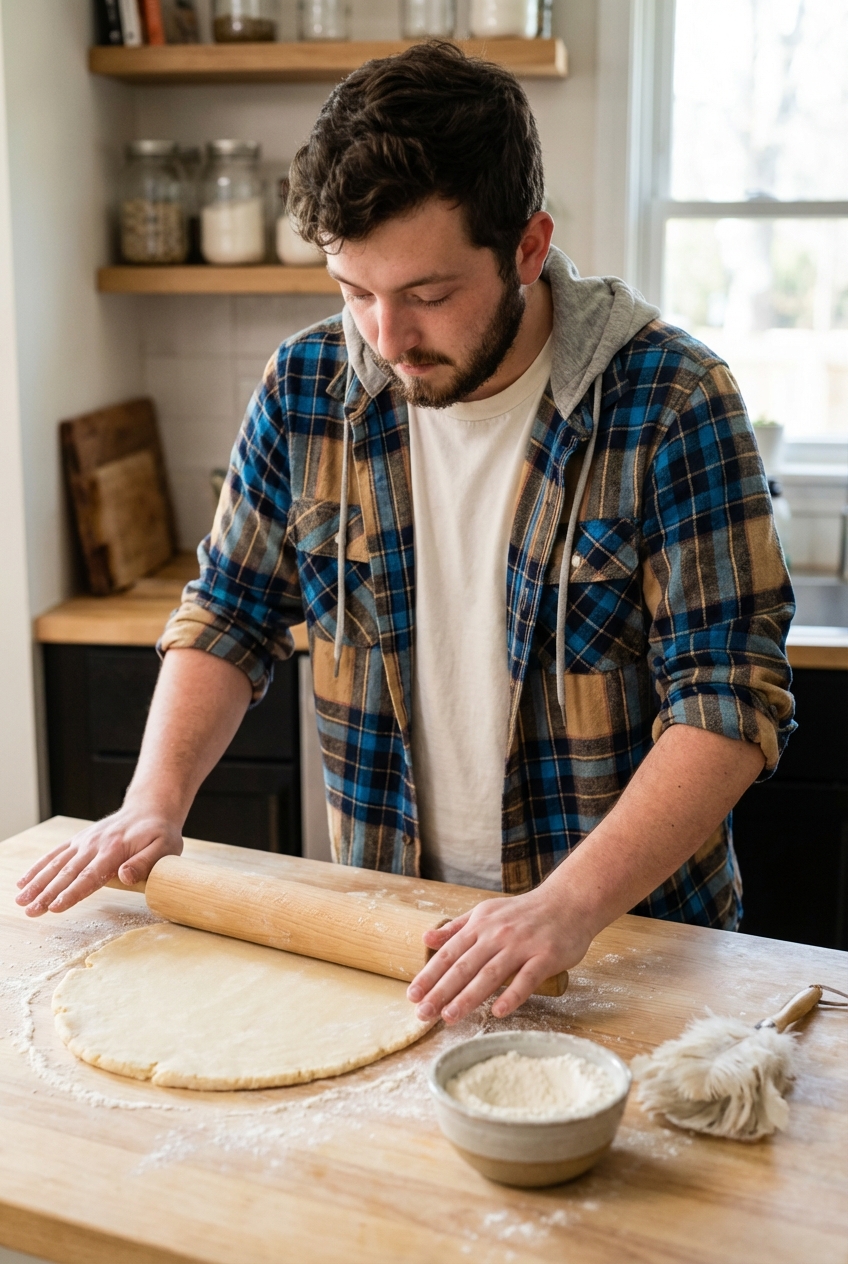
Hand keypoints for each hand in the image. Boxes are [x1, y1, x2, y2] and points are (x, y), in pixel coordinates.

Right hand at [15, 810, 182, 916]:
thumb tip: (124, 876)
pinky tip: (24, 881)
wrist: (151, 809)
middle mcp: (94, 845)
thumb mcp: (165, 849)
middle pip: (67, 872)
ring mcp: (84, 841)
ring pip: (57, 864)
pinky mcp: (79, 840)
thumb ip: (145, 863)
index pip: (89, 876)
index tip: (55, 906)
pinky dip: (38, 867)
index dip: (71, 893)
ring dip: (37, 882)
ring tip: (21, 900)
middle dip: (47, 893)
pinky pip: (55, 854)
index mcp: (114, 850)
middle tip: (31, 911)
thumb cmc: (160, 833)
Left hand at [406, 886, 593, 1023]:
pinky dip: (512, 995)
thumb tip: (426, 938)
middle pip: (464, 967)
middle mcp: (497, 935)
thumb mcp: (486, 912)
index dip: (429, 975)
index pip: (449, 953)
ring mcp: (521, 946)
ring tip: (449, 1017)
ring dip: (468, 997)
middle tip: (423, 1014)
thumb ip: (457, 927)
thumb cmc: (525, 912)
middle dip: (441, 991)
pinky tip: (498, 1012)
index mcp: (480, 925)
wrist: (569, 902)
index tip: (412, 996)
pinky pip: (526, 979)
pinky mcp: (545, 957)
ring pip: (490, 975)